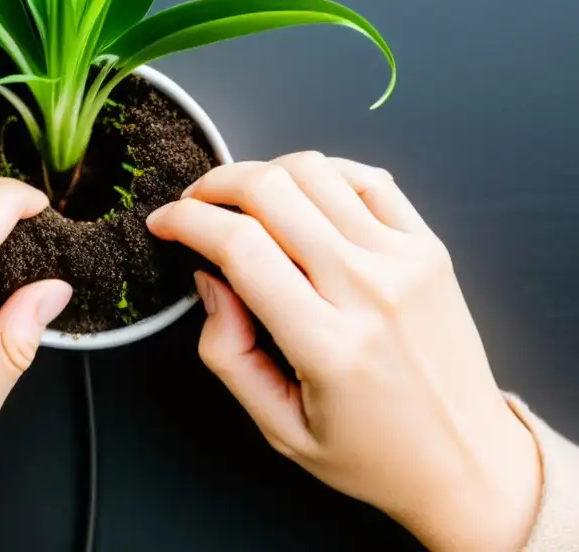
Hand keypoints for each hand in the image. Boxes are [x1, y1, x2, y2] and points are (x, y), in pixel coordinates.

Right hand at [147, 153, 540, 551]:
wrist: (468, 460)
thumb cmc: (372, 453)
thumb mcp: (280, 427)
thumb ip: (227, 352)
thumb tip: (209, 277)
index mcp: (328, 344)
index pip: (240, 246)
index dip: (186, 221)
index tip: (163, 223)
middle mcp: (369, 290)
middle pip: (272, 191)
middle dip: (214, 185)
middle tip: (193, 205)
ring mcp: (405, 261)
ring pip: (315, 171)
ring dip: (262, 173)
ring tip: (242, 202)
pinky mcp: (428, 247)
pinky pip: (366, 177)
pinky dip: (321, 173)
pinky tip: (300, 195)